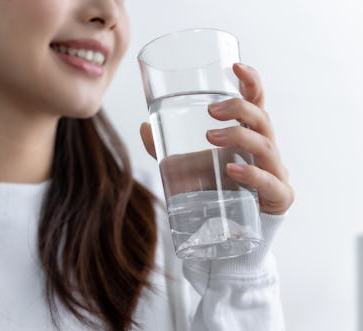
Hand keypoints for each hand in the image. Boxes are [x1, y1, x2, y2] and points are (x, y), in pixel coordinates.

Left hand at [140, 63, 293, 214]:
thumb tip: (144, 126)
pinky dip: (252, 174)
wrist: (229, 230)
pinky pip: (271, 183)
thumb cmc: (214, 189)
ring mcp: (276, 172)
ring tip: (210, 137)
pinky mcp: (280, 197)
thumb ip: (164, 147)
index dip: (251, 82)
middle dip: (238, 108)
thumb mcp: (186, 165)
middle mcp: (266, 149)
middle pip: (262, 119)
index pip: (257, 103)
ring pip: (266, 146)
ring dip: (239, 136)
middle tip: (210, 111)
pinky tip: (232, 169)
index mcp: (248, 135)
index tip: (235, 66)